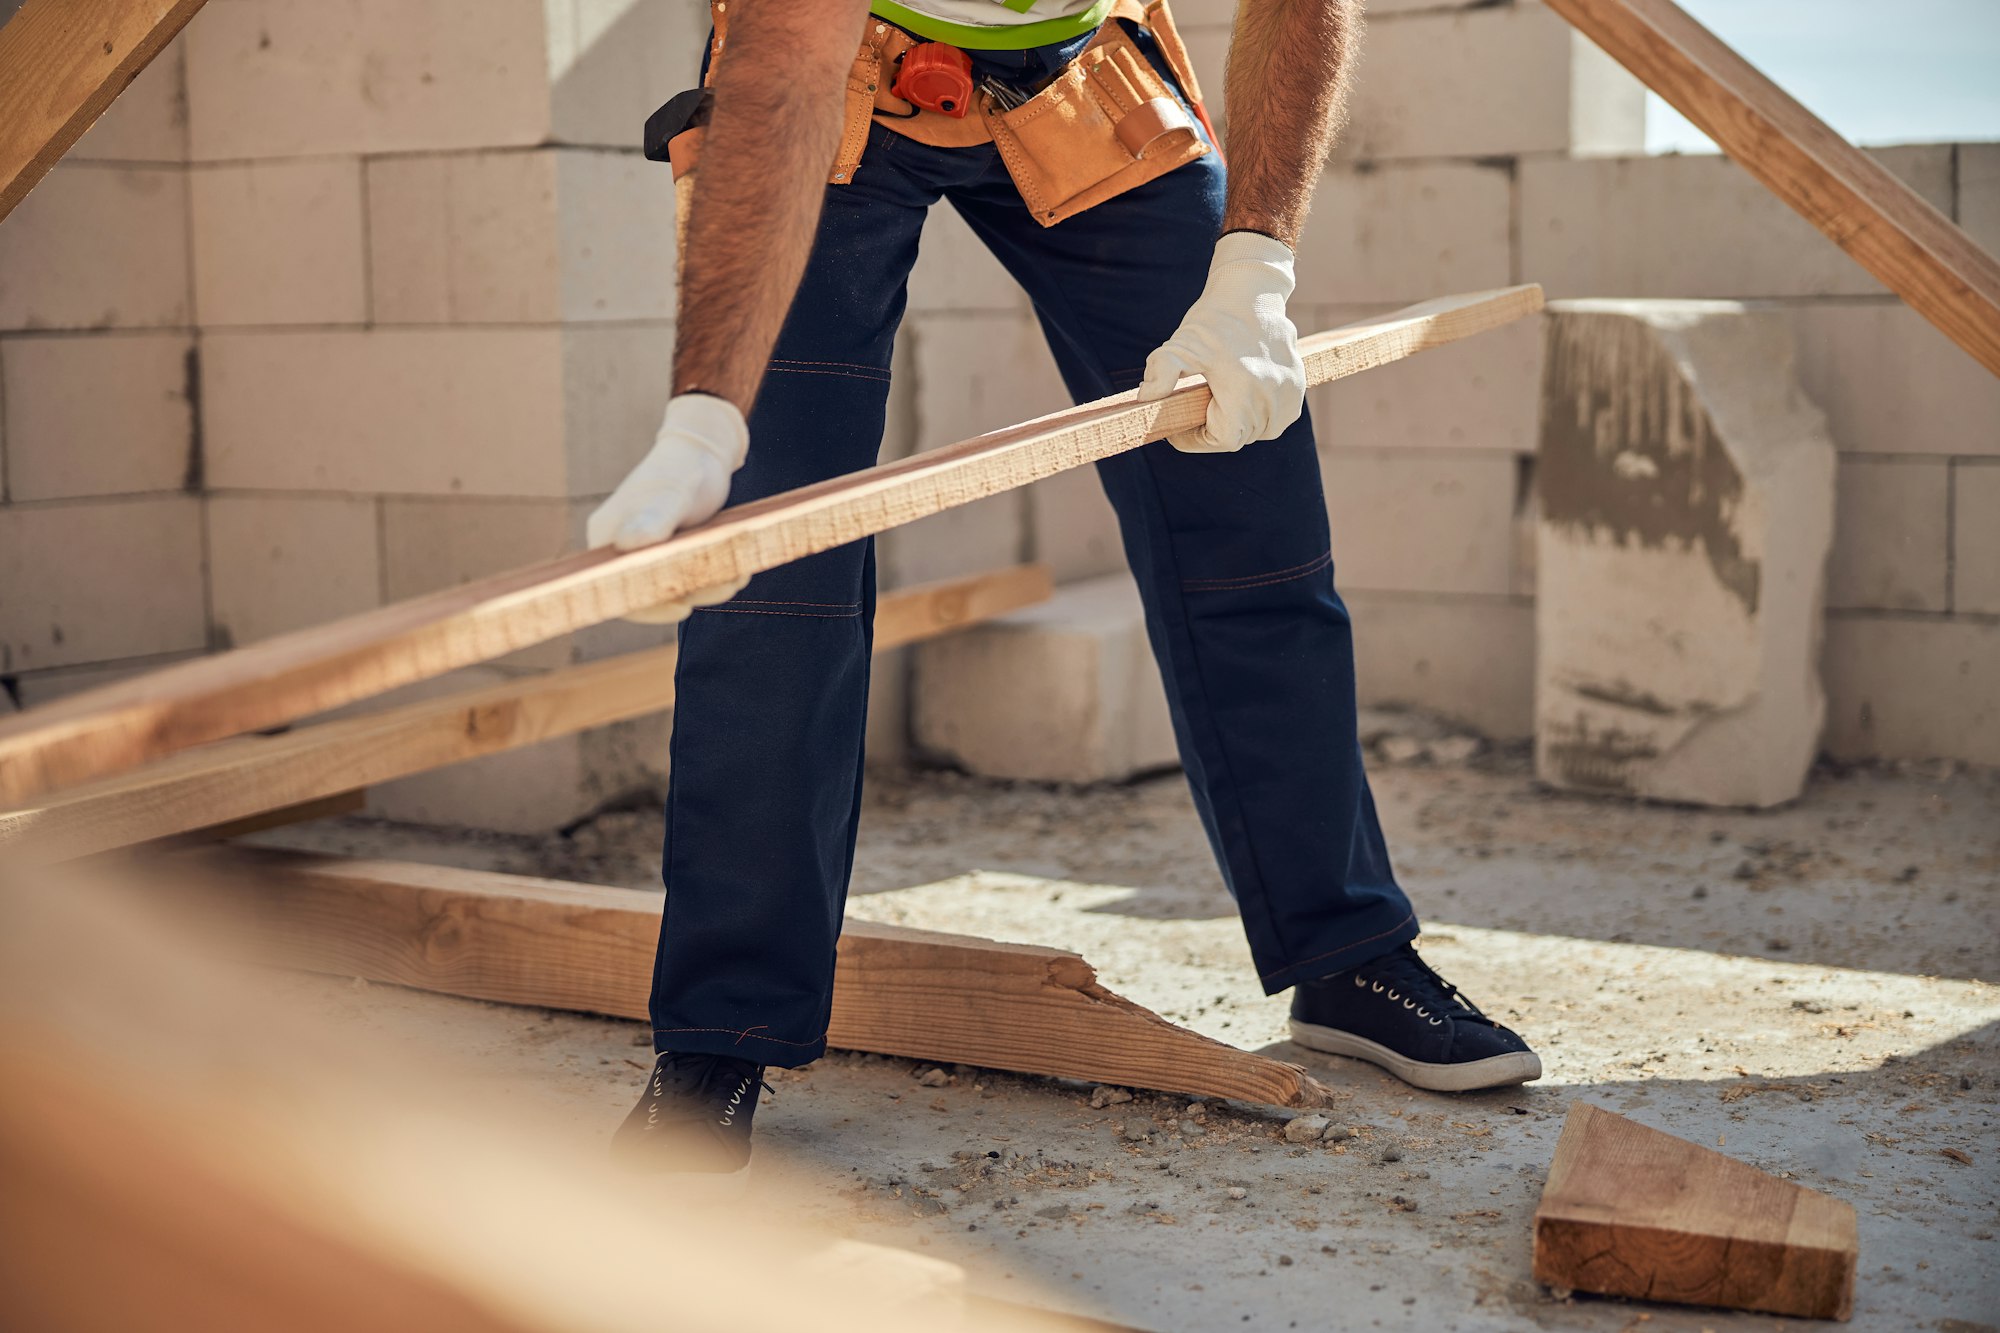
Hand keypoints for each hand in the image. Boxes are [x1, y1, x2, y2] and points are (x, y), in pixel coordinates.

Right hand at [587, 393, 751, 623]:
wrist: (704, 451)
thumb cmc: (684, 468)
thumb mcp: (674, 494)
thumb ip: (654, 519)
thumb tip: (628, 545)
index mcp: (609, 536)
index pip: (618, 587)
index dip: (647, 607)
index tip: (682, 608)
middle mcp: (623, 550)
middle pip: (650, 593)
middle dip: (692, 593)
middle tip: (729, 582)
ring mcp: (648, 554)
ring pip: (676, 589)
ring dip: (710, 587)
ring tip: (740, 573)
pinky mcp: (671, 555)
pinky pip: (689, 578)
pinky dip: (714, 578)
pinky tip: (738, 570)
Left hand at [1136, 231, 1305, 453]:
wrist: (1252, 293)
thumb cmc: (1214, 320)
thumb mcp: (1181, 344)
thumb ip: (1162, 371)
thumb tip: (1147, 398)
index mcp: (1245, 392)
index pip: (1222, 440)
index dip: (1197, 440)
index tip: (1178, 429)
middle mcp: (1273, 397)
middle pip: (1240, 437)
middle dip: (1214, 430)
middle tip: (1192, 414)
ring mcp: (1290, 393)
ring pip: (1261, 430)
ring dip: (1239, 424)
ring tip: (1218, 405)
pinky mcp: (1298, 387)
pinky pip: (1277, 418)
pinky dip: (1259, 415)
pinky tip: (1241, 397)